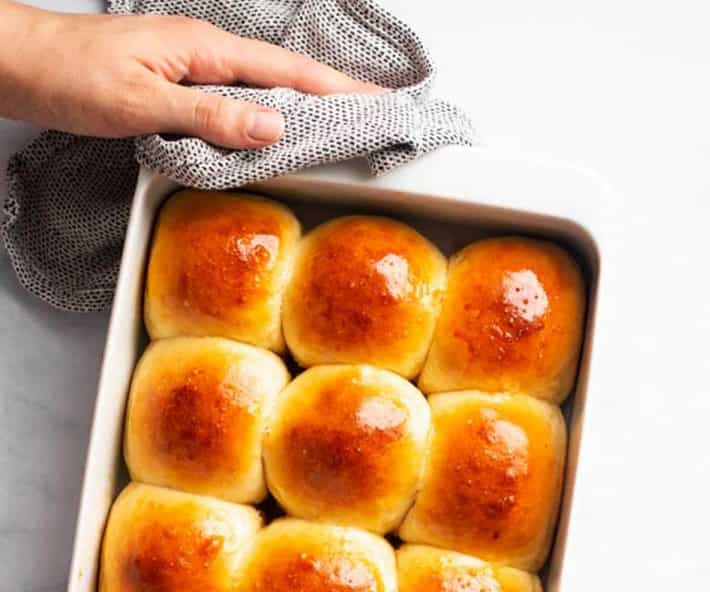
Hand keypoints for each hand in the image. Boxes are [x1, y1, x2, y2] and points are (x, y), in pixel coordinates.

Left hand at [0, 1, 381, 146]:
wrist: (20, 63)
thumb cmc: (71, 76)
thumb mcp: (144, 103)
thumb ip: (211, 115)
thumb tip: (274, 126)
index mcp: (203, 50)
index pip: (286, 72)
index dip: (336, 90)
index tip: (378, 104)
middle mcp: (202, 53)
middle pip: (284, 74)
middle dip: (334, 93)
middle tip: (377, 114)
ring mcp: (189, 66)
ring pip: (261, 86)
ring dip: (303, 104)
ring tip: (342, 123)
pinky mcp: (174, 83)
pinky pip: (234, 98)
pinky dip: (264, 112)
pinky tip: (272, 128)